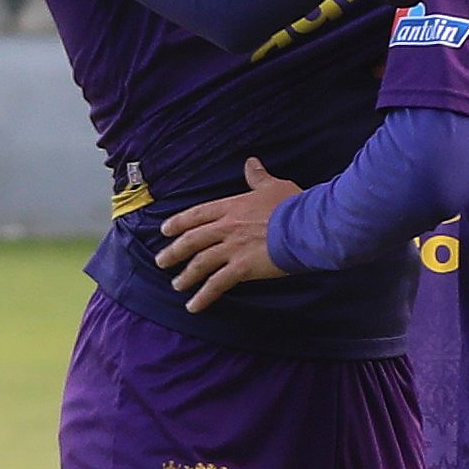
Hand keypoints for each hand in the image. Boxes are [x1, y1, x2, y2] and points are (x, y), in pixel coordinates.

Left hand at [154, 156, 301, 308]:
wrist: (306, 226)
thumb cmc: (294, 205)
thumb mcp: (274, 186)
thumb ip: (258, 177)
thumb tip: (251, 162)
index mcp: (231, 207)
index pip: (197, 214)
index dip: (179, 223)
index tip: (165, 230)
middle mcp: (226, 228)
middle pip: (191, 240)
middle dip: (174, 252)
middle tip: (161, 261)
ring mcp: (232, 248)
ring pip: (199, 263)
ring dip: (185, 275)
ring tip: (177, 285)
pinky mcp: (242, 268)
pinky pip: (217, 284)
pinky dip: (203, 296)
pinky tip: (193, 306)